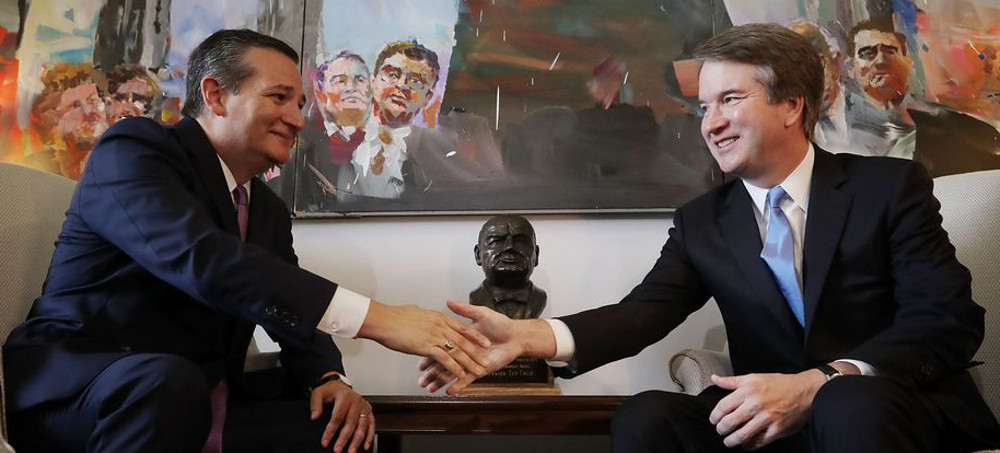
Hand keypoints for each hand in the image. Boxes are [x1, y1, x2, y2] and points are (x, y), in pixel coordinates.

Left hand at [309, 375, 373, 452]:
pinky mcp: (369, 411)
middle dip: (344, 438)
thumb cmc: (330, 391)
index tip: (325, 442)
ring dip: (357, 440)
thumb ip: (315, 404)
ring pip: (362, 426)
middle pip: (351, 423)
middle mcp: (356, 401)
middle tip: (337, 450)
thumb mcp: (318, 393)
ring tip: (351, 451)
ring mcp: (364, 406)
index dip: (331, 431)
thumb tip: (314, 417)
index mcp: (345, 396)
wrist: (340, 386)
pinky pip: (371, 424)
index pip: (337, 417)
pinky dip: (369, 436)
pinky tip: (365, 446)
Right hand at [357, 301, 491, 379]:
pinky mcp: (427, 346)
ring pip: (458, 351)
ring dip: (470, 362)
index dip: (475, 336)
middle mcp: (440, 326)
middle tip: (487, 359)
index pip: (462, 327)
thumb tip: (429, 317)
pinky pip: (445, 359)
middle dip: (477, 352)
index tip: (485, 342)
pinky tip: (461, 374)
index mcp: (438, 318)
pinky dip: (454, 367)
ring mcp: (434, 336)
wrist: (383, 319)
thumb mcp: (415, 311)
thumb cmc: (395, 316)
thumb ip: (426, 316)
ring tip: (480, 370)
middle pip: (464, 340)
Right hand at [418, 301, 543, 394]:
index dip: (430, 354)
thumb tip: (449, 302)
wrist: (517, 336)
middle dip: (432, 372)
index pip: (442, 346)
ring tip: (429, 388)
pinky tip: (449, 391)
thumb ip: (465, 310)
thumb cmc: (502, 324)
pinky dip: (459, 385)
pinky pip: (468, 379)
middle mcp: (465, 351)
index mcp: (462, 338)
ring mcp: (472, 361)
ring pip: (453, 373)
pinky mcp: (481, 370)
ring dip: (441, 381)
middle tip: (420, 380)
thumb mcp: (481, 313)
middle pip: (444, 363)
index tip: (420, 361)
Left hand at [708, 370, 825, 448]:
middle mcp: (755, 405)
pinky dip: (749, 445)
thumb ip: (732, 381)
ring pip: (742, 435)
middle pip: (729, 422)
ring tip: (729, 441)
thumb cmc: (780, 384)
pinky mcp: (777, 430)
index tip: (713, 420)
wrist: (806, 391)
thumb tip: (715, 379)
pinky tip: (746, 444)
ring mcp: (766, 419)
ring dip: (731, 441)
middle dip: (721, 429)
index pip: (723, 407)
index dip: (714, 416)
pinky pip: (759, 442)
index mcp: (748, 391)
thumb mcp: (754, 377)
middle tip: (720, 430)